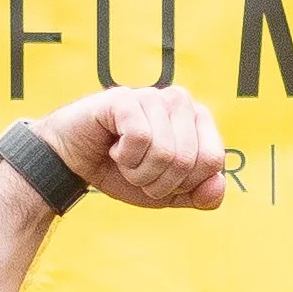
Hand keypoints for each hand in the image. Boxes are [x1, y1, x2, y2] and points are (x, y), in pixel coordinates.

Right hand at [37, 85, 227, 210]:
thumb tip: (218, 184)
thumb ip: (201, 196)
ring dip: (139, 172)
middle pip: (188, 160)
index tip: (162, 178)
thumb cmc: (123, 172)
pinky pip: (140, 139)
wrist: (74, 163)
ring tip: (124, 159)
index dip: (185, 184)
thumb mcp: (168, 194)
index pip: (213, 161)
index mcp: (199, 120)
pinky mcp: (124, 98)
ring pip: (165, 152)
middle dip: (159, 182)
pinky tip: (113, 147)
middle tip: (137, 171)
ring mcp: (153, 96)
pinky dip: (125, 157)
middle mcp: (180, 101)